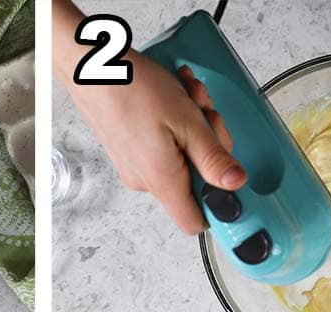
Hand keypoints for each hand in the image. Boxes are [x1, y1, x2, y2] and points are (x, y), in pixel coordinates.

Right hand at [63, 52, 245, 233]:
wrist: (94, 69)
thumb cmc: (134, 90)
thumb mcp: (187, 121)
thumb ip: (213, 158)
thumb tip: (236, 184)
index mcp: (162, 180)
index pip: (196, 222)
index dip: (218, 203)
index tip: (227, 175)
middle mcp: (146, 182)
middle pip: (195, 183)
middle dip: (209, 147)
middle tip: (207, 114)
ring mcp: (137, 168)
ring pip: (182, 160)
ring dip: (194, 129)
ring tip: (189, 97)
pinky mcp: (131, 154)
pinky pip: (165, 149)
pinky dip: (176, 126)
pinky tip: (176, 100)